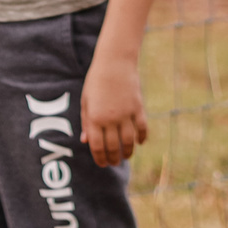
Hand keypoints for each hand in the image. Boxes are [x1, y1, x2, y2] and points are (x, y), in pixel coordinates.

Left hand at [81, 50, 148, 167]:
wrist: (114, 63)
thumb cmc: (96, 82)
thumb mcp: (86, 101)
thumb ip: (86, 122)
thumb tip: (85, 142)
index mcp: (94, 118)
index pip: (97, 146)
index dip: (99, 158)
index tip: (102, 164)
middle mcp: (110, 119)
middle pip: (113, 146)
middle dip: (113, 158)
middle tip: (114, 163)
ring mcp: (125, 114)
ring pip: (129, 141)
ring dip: (128, 152)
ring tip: (126, 156)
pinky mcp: (138, 108)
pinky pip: (142, 128)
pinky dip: (142, 138)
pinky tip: (140, 143)